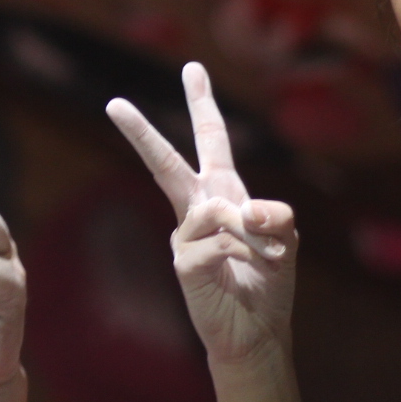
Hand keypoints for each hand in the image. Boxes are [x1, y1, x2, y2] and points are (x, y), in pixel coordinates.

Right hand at [106, 62, 297, 366]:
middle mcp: (199, 208)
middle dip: (141, 133)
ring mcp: (186, 235)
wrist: (255, 332)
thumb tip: (236, 211)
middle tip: (114, 103)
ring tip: (264, 259)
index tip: (192, 69)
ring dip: (254, 235)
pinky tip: (241, 273)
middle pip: (167, 164)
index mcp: (225, 193)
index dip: (203, 104)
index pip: (212, 141)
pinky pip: (218, 241)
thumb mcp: (287, 236)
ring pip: (216, 210)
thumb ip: (273, 213)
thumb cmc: (269, 282)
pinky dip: (245, 254)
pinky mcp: (183, 261)